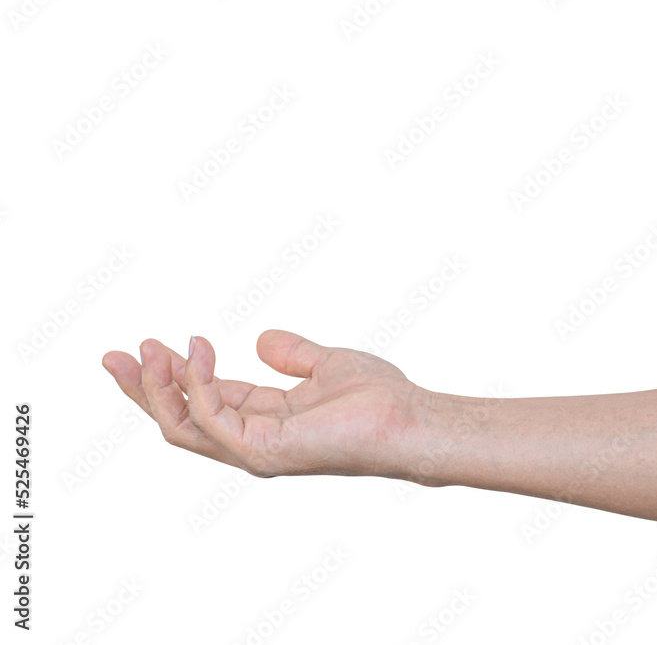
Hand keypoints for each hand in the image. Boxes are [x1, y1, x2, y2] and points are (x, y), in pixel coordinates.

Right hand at [101, 330, 426, 477]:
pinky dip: (197, 384)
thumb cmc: (378, 397)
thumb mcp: (324, 364)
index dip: (174, 373)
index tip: (149, 343)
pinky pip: (211, 419)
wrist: (409, 418)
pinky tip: (196, 351)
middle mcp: (253, 440)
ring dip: (158, 388)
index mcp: (264, 420)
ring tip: (148, 349)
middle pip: (181, 420)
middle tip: (113, 354)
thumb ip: (290, 354)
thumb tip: (259, 339)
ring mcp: (256, 451)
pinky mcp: (264, 452)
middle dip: (144, 389)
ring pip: (183, 427)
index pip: (203, 401)